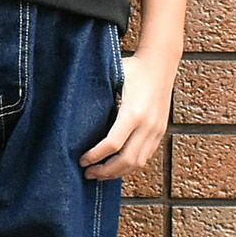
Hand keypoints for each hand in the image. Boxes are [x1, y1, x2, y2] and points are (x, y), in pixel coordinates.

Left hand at [78, 51, 175, 179]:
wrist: (160, 63)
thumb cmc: (134, 68)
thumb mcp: (114, 78)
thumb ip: (100, 95)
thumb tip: (74, 110)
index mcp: (133, 112)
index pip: (112, 144)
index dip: (96, 156)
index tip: (82, 160)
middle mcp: (147, 125)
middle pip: (126, 160)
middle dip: (105, 171)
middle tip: (88, 173)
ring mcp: (156, 130)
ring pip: (138, 162)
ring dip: (118, 172)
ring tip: (100, 174)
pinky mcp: (160, 131)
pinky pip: (146, 156)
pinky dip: (131, 165)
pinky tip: (118, 165)